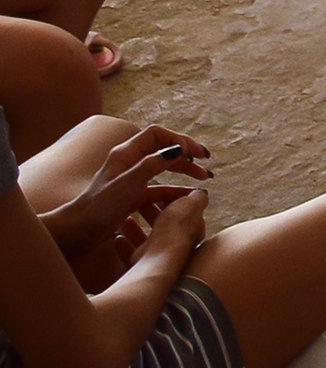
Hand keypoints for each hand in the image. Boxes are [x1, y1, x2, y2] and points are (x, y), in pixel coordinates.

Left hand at [41, 125, 211, 283]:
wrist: (77, 232)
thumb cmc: (99, 207)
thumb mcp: (128, 184)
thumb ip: (152, 164)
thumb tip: (178, 149)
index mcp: (125, 154)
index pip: (158, 134)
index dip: (179, 139)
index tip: (196, 153)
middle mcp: (129, 163)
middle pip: (163, 149)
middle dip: (187, 154)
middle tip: (206, 162)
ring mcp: (131, 180)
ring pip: (164, 168)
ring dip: (184, 171)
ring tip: (204, 179)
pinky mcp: (133, 196)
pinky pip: (160, 189)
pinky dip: (176, 191)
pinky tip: (188, 197)